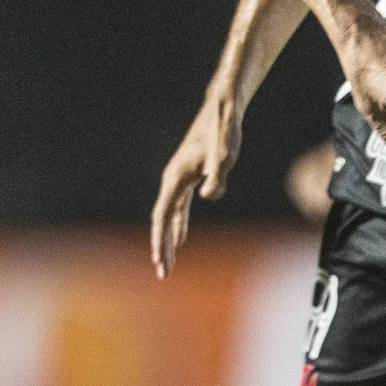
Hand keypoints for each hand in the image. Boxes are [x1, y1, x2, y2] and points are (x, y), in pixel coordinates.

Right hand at [151, 89, 242, 278]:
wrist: (221, 112)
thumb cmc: (223, 133)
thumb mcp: (225, 155)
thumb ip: (218, 175)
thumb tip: (211, 196)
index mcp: (176, 178)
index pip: (163, 215)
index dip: (160, 240)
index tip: (160, 261)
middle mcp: (173, 180)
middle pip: (162, 219)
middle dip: (161, 247)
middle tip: (163, 273)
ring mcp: (179, 180)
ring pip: (168, 215)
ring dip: (167, 239)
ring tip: (166, 263)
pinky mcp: (188, 179)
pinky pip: (178, 208)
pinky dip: (178, 225)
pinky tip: (180, 239)